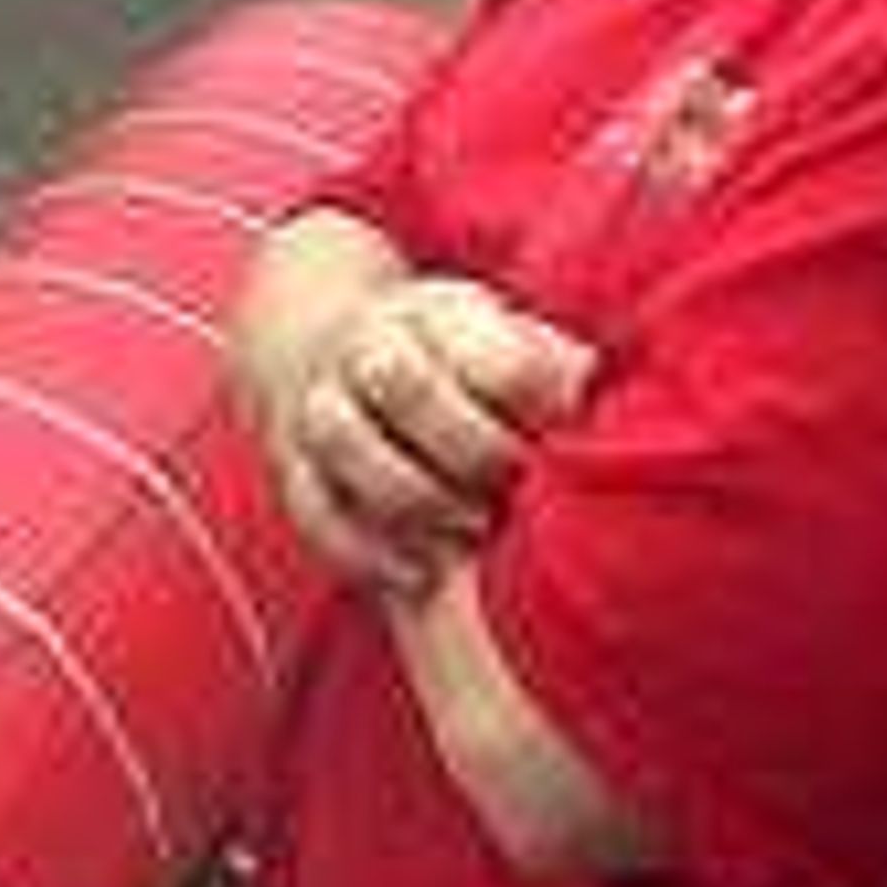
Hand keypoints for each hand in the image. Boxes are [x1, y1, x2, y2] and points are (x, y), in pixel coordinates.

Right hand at [267, 277, 592, 597]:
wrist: (330, 344)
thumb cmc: (449, 356)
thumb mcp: (503, 334)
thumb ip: (553, 364)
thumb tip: (596, 397)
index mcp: (430, 312)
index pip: (477, 345)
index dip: (527, 393)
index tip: (563, 428)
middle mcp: (360, 348)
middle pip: (395, 380)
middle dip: (467, 444)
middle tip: (513, 484)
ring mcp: (315, 404)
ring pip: (342, 441)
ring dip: (414, 497)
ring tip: (471, 531)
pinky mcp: (290, 465)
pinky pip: (312, 508)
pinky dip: (364, 548)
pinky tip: (419, 574)